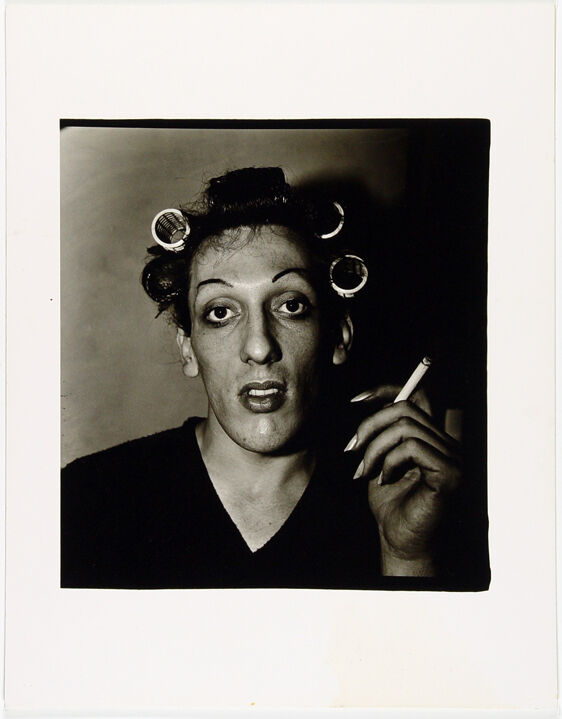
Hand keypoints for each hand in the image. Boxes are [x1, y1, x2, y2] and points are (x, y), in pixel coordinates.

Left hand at [346, 385, 460, 575]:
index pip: (417, 395)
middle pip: (405, 408)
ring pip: (405, 427)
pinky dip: (389, 461)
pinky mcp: (449, 473)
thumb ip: (380, 432)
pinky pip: (412, 447)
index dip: (386, 390)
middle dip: (370, 425)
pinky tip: (383, 481)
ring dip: (375, 448)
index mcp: (432, 437)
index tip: (356, 400)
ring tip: (365, 471)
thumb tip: (365, 401)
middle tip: (352, 450)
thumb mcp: (379, 459)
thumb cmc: (390, 503)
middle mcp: (447, 443)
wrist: (400, 540)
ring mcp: (452, 457)